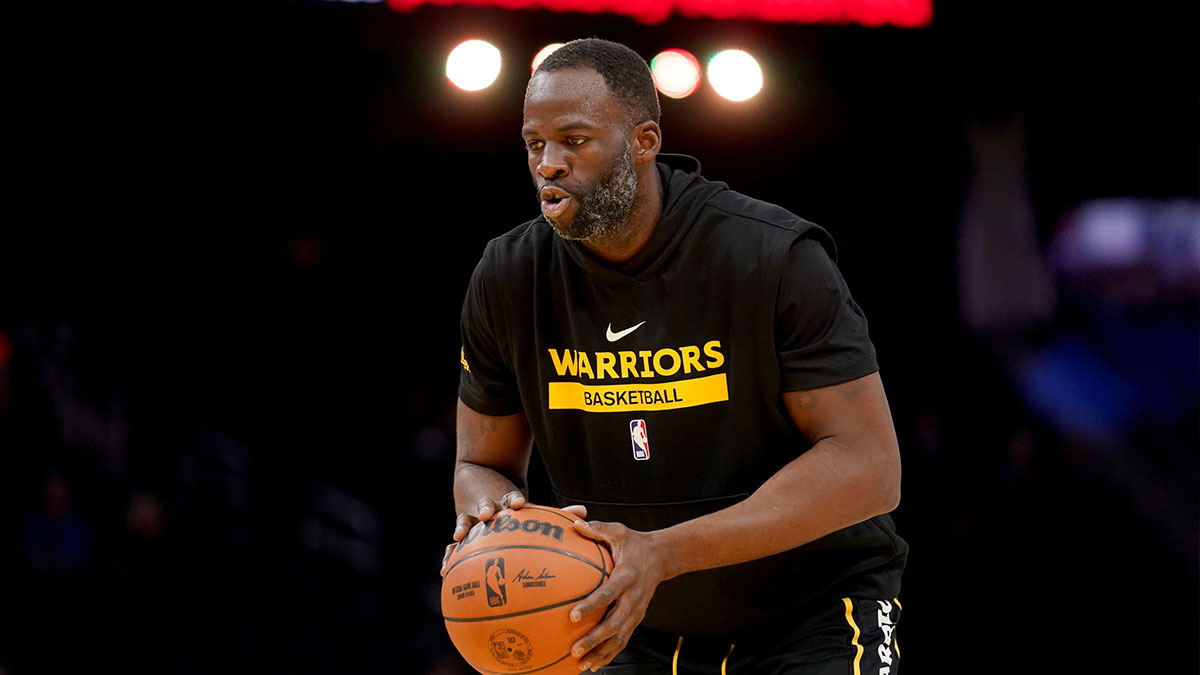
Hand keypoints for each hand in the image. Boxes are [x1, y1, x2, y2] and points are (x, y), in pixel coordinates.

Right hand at [440, 495, 587, 575]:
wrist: (480, 472)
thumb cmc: (512, 501)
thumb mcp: (528, 506)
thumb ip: (555, 513)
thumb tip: (585, 513)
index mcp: (506, 503)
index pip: (512, 499)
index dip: (515, 500)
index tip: (520, 503)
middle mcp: (488, 506)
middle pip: (484, 506)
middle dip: (485, 509)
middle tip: (487, 513)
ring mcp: (471, 514)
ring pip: (465, 519)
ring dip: (463, 525)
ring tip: (458, 535)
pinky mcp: (461, 523)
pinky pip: (453, 543)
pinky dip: (449, 554)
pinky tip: (444, 571)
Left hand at [568, 520, 667, 671]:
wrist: (662, 557)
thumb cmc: (635, 543)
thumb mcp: (619, 532)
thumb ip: (598, 529)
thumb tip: (575, 524)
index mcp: (627, 576)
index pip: (608, 594)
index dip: (591, 605)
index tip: (573, 616)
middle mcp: (634, 598)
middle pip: (614, 624)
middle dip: (594, 639)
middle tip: (575, 648)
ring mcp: (637, 611)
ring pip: (619, 638)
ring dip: (601, 652)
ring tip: (582, 664)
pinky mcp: (637, 619)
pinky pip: (623, 640)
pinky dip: (610, 654)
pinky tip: (595, 664)